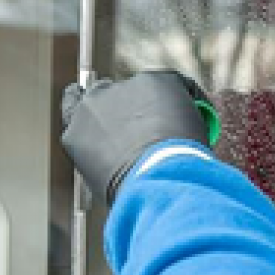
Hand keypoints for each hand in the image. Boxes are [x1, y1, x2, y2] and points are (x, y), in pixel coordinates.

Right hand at [61, 70, 211, 203]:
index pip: (74, 104)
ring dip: (159, 105)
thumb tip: (125, 157)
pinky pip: (177, 85)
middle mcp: (94, 102)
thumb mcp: (103, 179)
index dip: (93, 106)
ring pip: (145, 90)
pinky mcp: (154, 80)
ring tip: (180, 130)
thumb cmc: (132, 193)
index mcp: (76, 130)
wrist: (155, 179)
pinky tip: (201, 115)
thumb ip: (104, 157)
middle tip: (153, 123)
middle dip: (129, 104)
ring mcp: (124, 88)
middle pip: (109, 93)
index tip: (108, 110)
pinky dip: (190, 97)